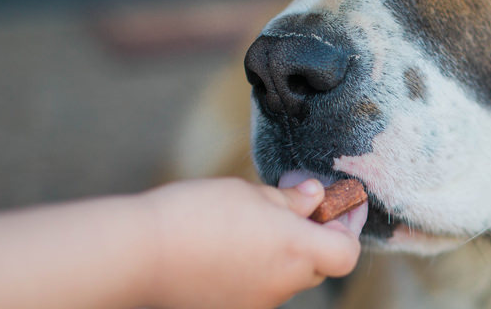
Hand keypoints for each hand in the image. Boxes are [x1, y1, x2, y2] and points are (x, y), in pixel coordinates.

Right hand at [141, 178, 360, 308]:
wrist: (141, 254)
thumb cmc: (196, 214)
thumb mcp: (250, 192)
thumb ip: (290, 200)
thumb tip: (314, 198)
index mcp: (296, 249)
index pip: (348, 253)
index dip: (349, 227)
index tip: (341, 203)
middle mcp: (283, 283)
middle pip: (319, 265)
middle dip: (316, 236)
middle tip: (300, 206)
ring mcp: (258, 302)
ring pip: (287, 276)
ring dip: (283, 252)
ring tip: (254, 223)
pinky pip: (259, 287)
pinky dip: (256, 267)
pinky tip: (231, 246)